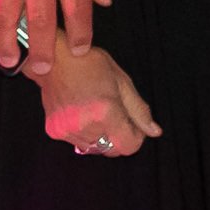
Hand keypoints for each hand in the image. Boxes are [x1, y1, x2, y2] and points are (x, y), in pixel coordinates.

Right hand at [41, 44, 159, 158]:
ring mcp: (68, 130)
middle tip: (116, 116)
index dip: (136, 137)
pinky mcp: (55, 131)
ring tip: (96, 111)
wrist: (55, 58)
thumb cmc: (90, 64)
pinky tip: (83, 113)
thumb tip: (154, 131)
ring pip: (95, 148)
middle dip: (119, 137)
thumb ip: (139, 110)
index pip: (128, 146)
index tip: (134, 124)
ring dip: (101, 136)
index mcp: (105, 112)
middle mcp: (85, 126)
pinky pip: (78, 143)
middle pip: (112, 150)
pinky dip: (85, 134)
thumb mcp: (122, 82)